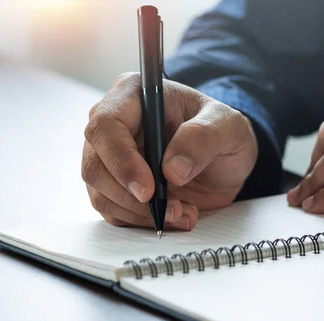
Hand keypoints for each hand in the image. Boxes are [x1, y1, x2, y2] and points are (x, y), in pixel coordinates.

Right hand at [82, 73, 257, 229]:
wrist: (226, 160)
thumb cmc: (223, 131)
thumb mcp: (229, 127)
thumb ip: (203, 137)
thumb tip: (172, 168)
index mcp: (134, 95)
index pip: (105, 125)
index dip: (121, 160)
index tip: (148, 190)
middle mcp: (115, 125)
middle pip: (95, 165)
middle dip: (132, 197)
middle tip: (174, 209)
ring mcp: (112, 158)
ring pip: (101, 193)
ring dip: (141, 214)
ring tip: (184, 212)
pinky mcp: (118, 187)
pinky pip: (114, 211)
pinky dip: (142, 222)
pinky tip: (176, 216)